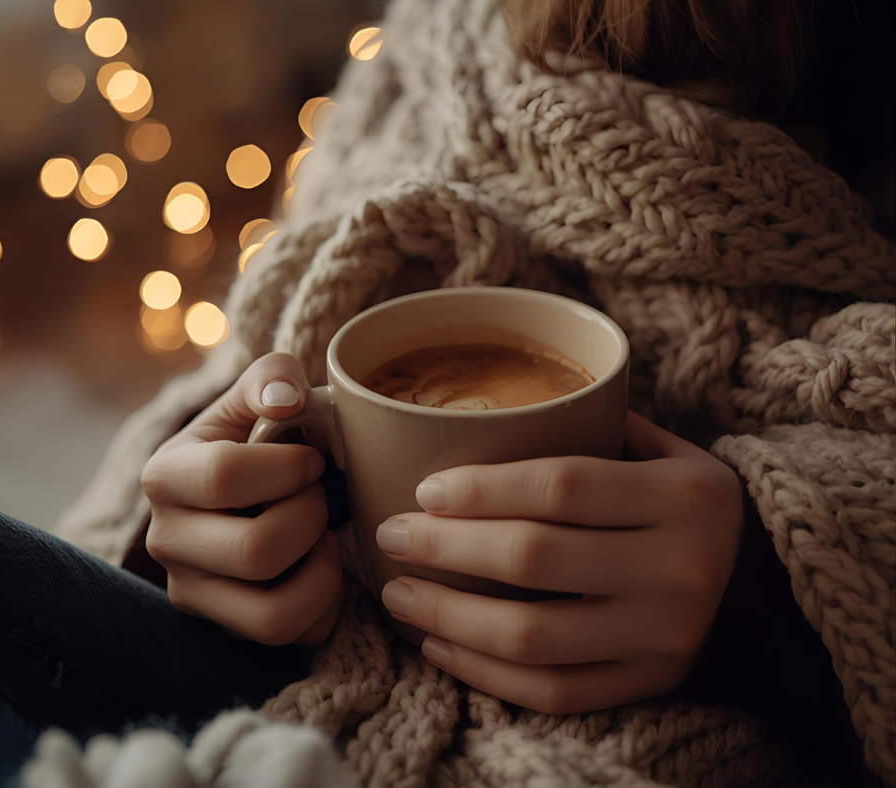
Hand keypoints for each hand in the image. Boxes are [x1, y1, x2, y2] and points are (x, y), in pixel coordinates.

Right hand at [142, 352, 342, 646]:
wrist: (252, 490)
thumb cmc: (260, 440)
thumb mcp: (258, 397)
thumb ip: (271, 378)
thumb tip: (286, 402)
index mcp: (167, 475)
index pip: (226, 476)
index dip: (289, 467)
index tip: (312, 459)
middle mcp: (166, 542)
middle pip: (255, 551)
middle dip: (311, 517)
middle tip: (320, 498)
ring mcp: (192, 593)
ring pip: (273, 614)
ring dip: (322, 571)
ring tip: (324, 538)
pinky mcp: (224, 628)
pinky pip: (291, 637)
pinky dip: (326, 605)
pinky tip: (322, 568)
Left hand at [376, 412, 743, 713]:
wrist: (760, 577)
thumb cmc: (686, 501)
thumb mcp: (666, 450)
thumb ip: (596, 431)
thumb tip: (487, 420)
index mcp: (682, 497)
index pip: (561, 487)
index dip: (482, 489)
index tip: (423, 490)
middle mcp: (680, 569)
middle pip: (535, 560)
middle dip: (445, 547)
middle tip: (389, 536)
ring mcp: (666, 637)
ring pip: (533, 637)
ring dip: (449, 616)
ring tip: (398, 593)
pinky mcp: (650, 684)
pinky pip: (552, 692)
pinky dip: (484, 674)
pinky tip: (438, 645)